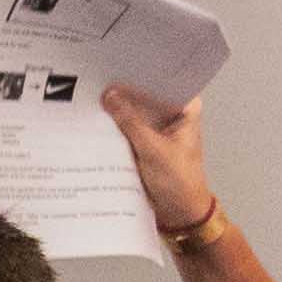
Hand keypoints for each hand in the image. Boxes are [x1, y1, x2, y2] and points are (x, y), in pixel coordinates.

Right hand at [99, 80, 215, 231]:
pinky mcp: (145, 142)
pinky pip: (128, 128)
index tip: (119, 67)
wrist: (180, 214)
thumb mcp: (153, 150)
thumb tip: (110, 96)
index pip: (162, 80)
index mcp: (186, 108)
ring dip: (119, 109)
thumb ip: (131, 122)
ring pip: (135, 111)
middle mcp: (173, 113)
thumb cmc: (179, 183)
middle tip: (100, 80)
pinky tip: (97, 118)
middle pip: (146, 94)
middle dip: (125, 91)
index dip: (141, 74)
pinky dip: (116, 126)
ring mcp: (158, 128)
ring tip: (94, 95)